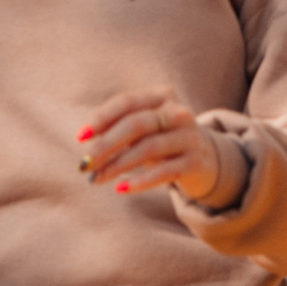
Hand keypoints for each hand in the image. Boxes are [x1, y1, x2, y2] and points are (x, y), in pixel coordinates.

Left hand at [76, 88, 239, 208]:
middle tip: (85, 164)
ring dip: (117, 165)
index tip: (81, 137)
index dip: (102, 118)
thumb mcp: (143, 129)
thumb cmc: (162, 140)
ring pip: (148, 148)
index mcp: (162, 96)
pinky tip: (120, 189)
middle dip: (106, 145)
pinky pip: (164, 172)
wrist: (205, 161)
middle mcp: (178, 113)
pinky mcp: (195, 162)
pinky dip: (139, 181)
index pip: (127, 102)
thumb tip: (87, 143)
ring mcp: (190, 137)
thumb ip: (118, 129)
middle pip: (136, 125)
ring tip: (97, 179)